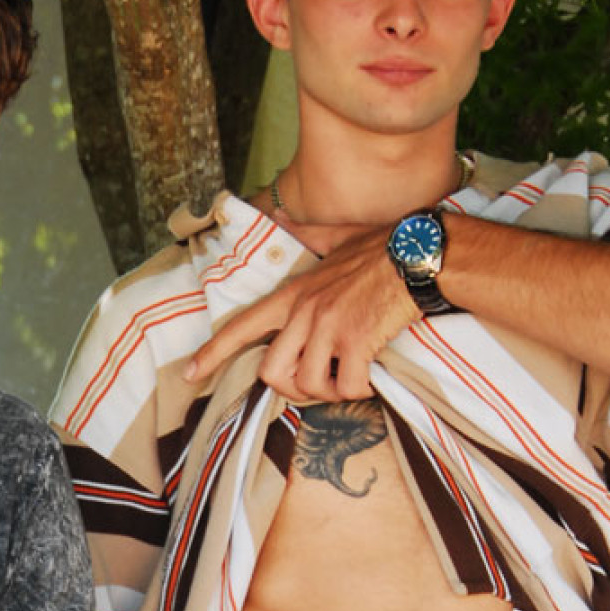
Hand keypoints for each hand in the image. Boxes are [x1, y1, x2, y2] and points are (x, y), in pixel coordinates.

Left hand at [188, 225, 417, 402]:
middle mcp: (305, 312)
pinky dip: (359, 391)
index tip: (191, 374)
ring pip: (309, 384)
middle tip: (316, 383)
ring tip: (349, 377)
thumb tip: (281, 219)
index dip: (212, 354)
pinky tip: (370, 379)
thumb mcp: (335, 236)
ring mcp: (329, 328)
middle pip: (273, 372)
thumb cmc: (380, 247)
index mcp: (294, 294)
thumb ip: (304, 235)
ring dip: (330, 391)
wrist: (419, 254)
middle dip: (293, 388)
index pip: (242, 326)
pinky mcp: (358, 342)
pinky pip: (348, 387)